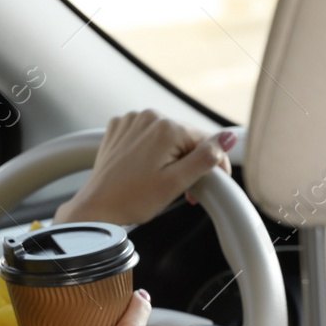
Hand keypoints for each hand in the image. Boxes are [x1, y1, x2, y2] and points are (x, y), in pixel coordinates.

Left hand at [53, 110, 236, 226]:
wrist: (96, 208)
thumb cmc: (134, 200)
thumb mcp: (177, 182)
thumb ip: (205, 158)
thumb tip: (229, 137)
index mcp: (166, 127)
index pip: (206, 140)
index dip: (215, 163)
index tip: (214, 183)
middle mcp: (148, 116)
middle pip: (185, 138)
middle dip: (191, 162)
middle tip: (187, 192)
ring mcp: (130, 120)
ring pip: (166, 137)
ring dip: (171, 156)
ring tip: (163, 182)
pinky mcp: (118, 128)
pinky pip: (145, 136)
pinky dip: (150, 151)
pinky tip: (145, 170)